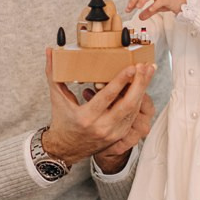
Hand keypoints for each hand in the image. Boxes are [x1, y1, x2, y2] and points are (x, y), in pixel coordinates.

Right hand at [43, 48, 155, 169]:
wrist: (65, 149)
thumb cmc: (61, 120)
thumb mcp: (56, 97)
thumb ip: (53, 73)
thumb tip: (50, 51)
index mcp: (86, 117)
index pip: (108, 97)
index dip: (122, 81)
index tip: (132, 67)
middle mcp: (101, 127)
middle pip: (127, 104)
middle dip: (140, 84)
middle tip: (146, 67)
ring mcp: (112, 133)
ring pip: (134, 110)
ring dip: (143, 90)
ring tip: (148, 73)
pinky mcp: (119, 136)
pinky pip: (133, 117)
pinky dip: (139, 101)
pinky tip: (142, 87)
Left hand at [126, 0, 187, 19]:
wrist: (188, 2)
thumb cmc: (174, 2)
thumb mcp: (159, 7)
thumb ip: (149, 12)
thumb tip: (140, 17)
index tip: (127, 9)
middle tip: (129, 8)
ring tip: (137, 7)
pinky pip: (161, 0)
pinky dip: (155, 5)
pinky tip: (150, 10)